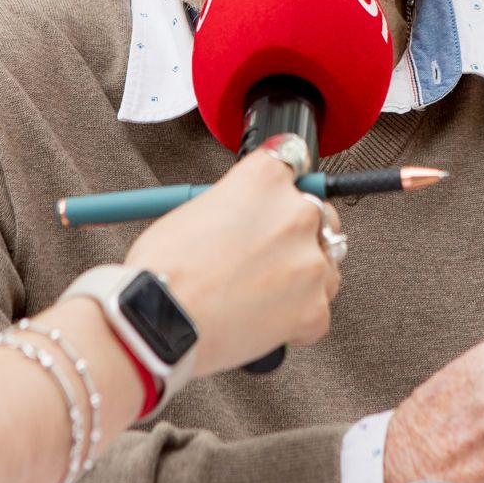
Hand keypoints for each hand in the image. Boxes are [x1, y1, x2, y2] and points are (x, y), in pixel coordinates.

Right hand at [126, 149, 341, 377]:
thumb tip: (245, 217)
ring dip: (301, 278)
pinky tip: (264, 319)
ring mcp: (310, 263)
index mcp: (265, 179)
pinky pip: (318, 311)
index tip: (281, 195)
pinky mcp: (315, 308)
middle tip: (266, 255)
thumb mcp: (194, 208)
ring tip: (260, 294)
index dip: (284, 183)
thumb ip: (235, 203)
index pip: (294, 160)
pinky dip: (296, 320)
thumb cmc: (164, 270)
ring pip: (325, 266)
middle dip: (299, 234)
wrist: (158, 322)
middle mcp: (296, 214)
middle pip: (319, 214)